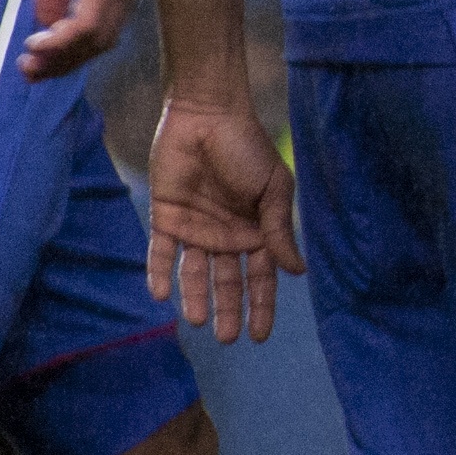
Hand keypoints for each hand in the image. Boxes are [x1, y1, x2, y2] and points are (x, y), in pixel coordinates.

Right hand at [17, 0, 140, 78]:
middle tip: (30, 71)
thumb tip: (47, 24)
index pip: (104, 26)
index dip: (71, 51)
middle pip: (104, 38)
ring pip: (99, 35)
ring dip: (62, 55)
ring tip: (29, 61)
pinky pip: (90, 20)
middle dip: (64, 61)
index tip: (37, 61)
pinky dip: (64, 39)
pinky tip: (39, 43)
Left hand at [145, 96, 303, 342]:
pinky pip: (160, 253)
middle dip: (228, 310)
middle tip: (227, 338)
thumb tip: (297, 272)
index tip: (260, 336)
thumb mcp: (272, 189)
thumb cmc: (247, 148)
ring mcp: (194, 228)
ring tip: (195, 321)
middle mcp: (225, 235)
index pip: (260, 276)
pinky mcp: (165, 217)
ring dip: (194, 298)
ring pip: (193, 273)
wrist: (206, 115)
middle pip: (227, 281)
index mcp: (255, 229)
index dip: (262, 305)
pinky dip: (158, 273)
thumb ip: (279, 231)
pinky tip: (160, 294)